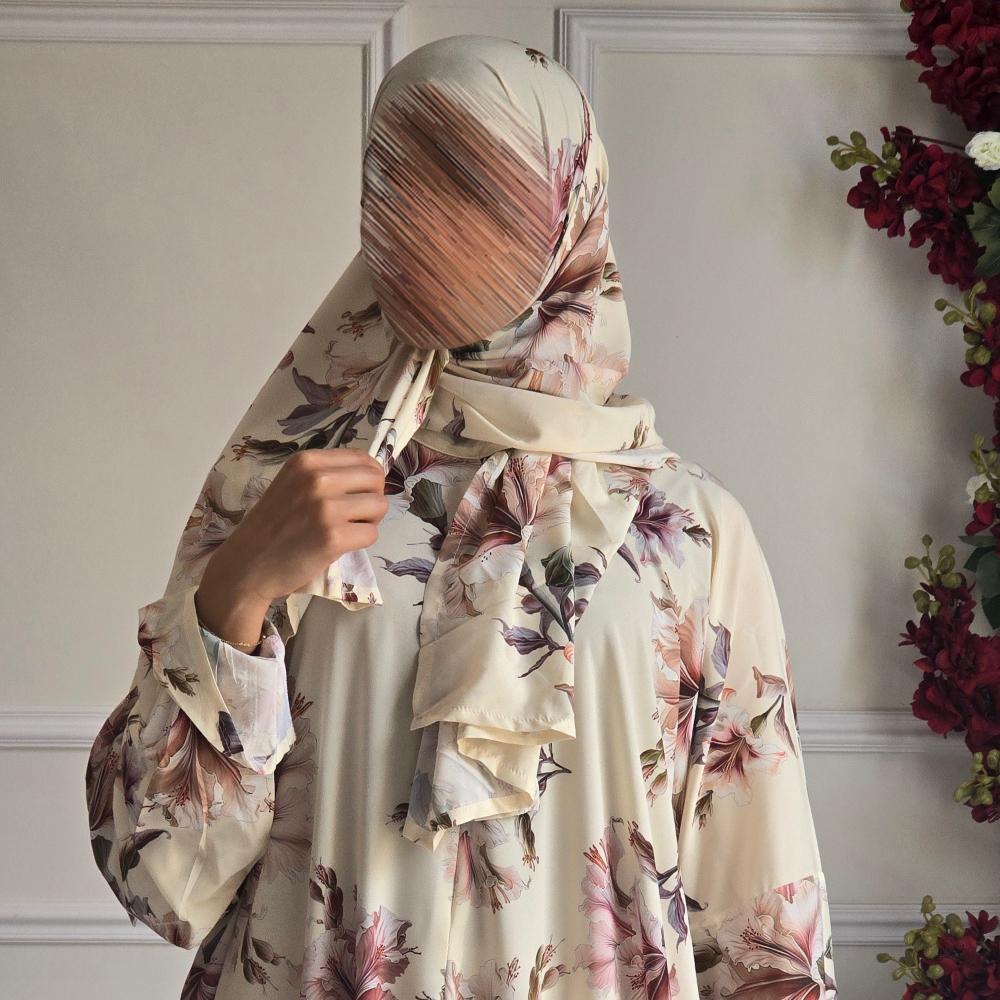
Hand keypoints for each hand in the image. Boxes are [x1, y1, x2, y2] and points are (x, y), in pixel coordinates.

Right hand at [195, 448, 388, 642]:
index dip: (369, 479)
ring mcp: (326, 507)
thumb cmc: (271, 527)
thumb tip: (372, 475)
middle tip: (353, 516)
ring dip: (369, 521)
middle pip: (376, 480)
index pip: (363, 459)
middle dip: (372, 498)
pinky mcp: (333, 536)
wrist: (246, 566)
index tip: (357, 495)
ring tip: (345, 530)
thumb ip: (326, 476)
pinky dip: (361, 542)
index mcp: (306, 461)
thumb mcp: (292, 485)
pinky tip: (339, 545)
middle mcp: (317, 478)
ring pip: (379, 506)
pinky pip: (371, 534)